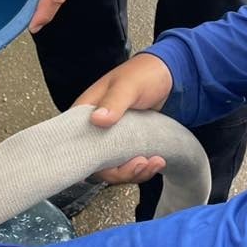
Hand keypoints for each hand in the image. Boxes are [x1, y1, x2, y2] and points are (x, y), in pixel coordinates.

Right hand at [74, 53, 173, 180]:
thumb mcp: (128, 85)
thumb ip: (114, 101)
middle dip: (119, 171)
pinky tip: (157, 161)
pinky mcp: (129, 145)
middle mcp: (96, 129)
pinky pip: (130, 164)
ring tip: (154, 162)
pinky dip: (143, 169)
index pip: (77, 145)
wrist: (169, 75)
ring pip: (115, 168)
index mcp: (86, 113)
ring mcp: (113, 139)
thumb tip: (97, 119)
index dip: (90, 161)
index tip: (110, 166)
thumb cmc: (143, 74)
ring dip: (134, 172)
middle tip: (139, 164)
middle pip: (97, 163)